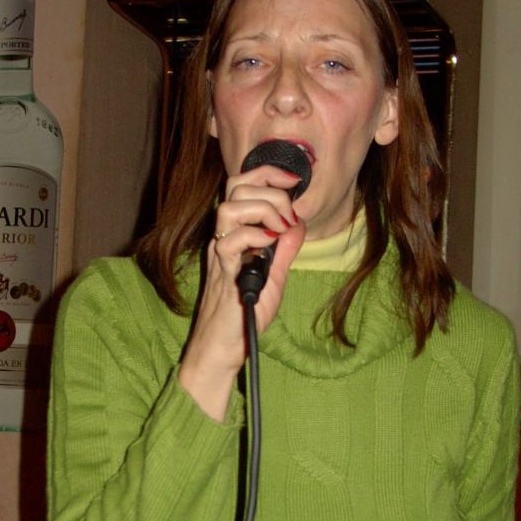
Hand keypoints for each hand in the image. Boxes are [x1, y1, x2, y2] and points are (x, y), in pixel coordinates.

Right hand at [178, 164, 305, 419]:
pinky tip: (270, 245)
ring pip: (229, 207)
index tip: (295, 181)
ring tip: (279, 230)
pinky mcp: (222, 272)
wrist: (224, 346)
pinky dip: (255, 236)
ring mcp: (220, 253)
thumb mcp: (273, 277)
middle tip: (288, 214)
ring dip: (262, 211)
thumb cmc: (243, 314)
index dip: (269, 173)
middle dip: (270, 189)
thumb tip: (299, 223)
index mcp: (235, 233)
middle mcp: (224, 237)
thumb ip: (285, 250)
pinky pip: (231, 241)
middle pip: (235, 185)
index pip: (243, 184)